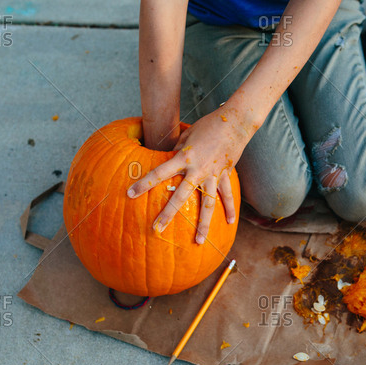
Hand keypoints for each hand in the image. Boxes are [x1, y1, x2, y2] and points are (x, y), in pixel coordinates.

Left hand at [127, 107, 251, 242]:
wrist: (235, 122)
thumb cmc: (208, 125)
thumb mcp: (187, 135)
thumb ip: (177, 150)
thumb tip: (168, 160)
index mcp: (184, 158)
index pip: (159, 172)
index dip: (144, 183)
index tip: (130, 194)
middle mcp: (198, 170)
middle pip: (181, 196)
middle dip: (168, 214)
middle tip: (157, 230)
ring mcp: (213, 175)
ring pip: (207, 204)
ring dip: (203, 224)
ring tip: (198, 242)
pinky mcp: (225, 175)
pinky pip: (227, 195)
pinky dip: (230, 208)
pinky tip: (229, 223)